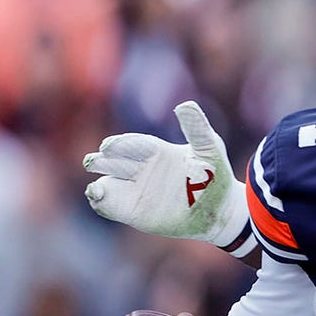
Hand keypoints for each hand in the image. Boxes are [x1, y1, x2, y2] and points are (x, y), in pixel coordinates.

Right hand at [83, 101, 248, 247]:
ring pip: (108, 183)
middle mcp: (142, 169)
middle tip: (95, 160)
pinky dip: (100, 201)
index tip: (109, 146)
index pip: (132, 144)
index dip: (121, 144)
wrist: (221, 209)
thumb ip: (196, 127)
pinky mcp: (133, 211)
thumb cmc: (216, 175)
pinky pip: (109, 205)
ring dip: (99, 183)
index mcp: (157, 151)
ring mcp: (136, 190)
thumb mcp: (208, 148)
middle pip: (114, 161)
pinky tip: (96, 196)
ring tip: (96, 187)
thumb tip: (185, 105)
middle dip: (102, 160)